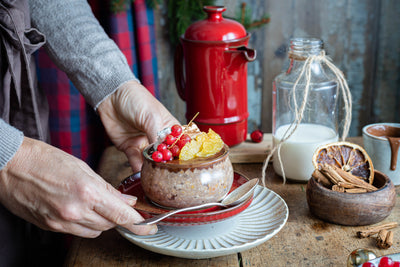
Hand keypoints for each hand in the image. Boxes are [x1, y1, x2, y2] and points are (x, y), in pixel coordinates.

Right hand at [0, 137, 156, 236]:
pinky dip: (87, 224)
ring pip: (96, 231)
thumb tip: (126, 202)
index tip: (150, 229)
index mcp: (87, 192)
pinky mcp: (51, 227)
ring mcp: (62, 222)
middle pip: (110, 224)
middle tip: (121, 208)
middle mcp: (75, 211)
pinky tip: (85, 211)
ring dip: (104, 222)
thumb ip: (107, 188)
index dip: (140, 225)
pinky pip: (78, 232)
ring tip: (99, 206)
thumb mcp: (83, 167)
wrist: (10, 166)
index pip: (122, 216)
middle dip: (119, 217)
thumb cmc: (45, 159)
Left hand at [98, 80, 178, 171]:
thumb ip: (158, 136)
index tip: (182, 165)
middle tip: (167, 173)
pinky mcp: (130, 148)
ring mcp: (144, 144)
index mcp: (169, 128)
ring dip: (152, 168)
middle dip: (167, 165)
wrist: (111, 96)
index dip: (181, 155)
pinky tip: (141, 173)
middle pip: (166, 156)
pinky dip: (138, 169)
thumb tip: (163, 154)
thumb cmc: (136, 99)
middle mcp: (158, 138)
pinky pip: (135, 161)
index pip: (179, 145)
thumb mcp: (151, 116)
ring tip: (154, 175)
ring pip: (151, 161)